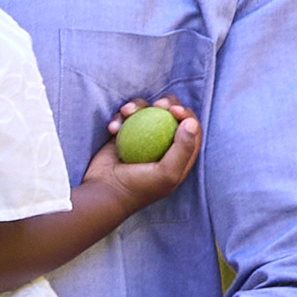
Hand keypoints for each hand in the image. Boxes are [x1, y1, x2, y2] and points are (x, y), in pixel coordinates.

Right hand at [75, 94, 204, 225]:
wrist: (104, 193)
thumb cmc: (139, 187)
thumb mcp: (167, 173)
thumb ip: (183, 149)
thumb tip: (191, 122)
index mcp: (179, 156)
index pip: (192, 129)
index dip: (187, 115)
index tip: (174, 110)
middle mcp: (162, 145)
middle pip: (171, 114)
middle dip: (168, 103)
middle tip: (158, 105)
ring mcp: (142, 139)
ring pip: (147, 111)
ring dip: (138, 106)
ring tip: (126, 112)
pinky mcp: (123, 135)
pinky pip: (125, 118)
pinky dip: (119, 118)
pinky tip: (112, 128)